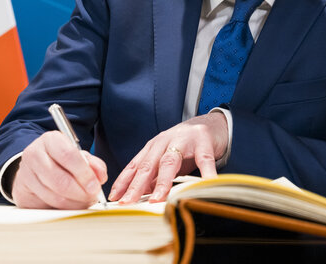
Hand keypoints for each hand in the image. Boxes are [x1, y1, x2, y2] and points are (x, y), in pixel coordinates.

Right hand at [12, 131, 106, 208]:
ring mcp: (25, 173)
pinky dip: (63, 208)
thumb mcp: (79, 156)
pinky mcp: (21, 191)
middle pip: (60, 180)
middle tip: (92, 196)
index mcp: (50, 140)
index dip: (84, 173)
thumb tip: (100, 176)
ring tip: (85, 201)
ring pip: (54, 195)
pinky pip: (46, 205)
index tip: (95, 185)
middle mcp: (34, 154)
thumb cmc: (60, 160)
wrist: (34, 166)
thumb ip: (93, 164)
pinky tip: (72, 204)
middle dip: (81, 192)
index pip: (68, 155)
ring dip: (74, 202)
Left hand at [109, 112, 227, 203]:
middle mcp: (164, 142)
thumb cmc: (187, 145)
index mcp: (153, 147)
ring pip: (169, 162)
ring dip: (162, 182)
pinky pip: (203, 160)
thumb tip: (140, 196)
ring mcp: (184, 141)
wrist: (211, 123)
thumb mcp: (167, 158)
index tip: (114, 198)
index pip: (135, 166)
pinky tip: (204, 186)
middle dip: (136, 185)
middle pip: (148, 165)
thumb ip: (155, 175)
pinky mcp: (204, 142)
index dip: (123, 182)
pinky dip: (204, 174)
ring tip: (156, 199)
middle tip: (128, 202)